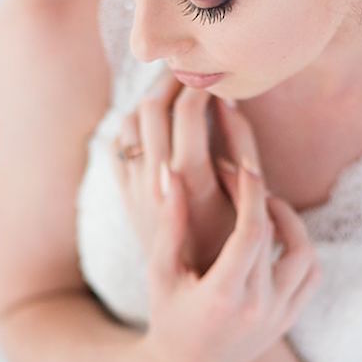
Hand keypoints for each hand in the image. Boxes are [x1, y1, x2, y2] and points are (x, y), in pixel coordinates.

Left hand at [111, 69, 254, 274]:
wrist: (188, 296)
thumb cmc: (230, 250)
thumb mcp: (244, 203)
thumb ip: (239, 155)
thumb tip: (229, 106)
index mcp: (189, 176)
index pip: (188, 108)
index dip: (201, 82)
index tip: (214, 73)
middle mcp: (155, 178)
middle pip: (153, 105)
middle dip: (170, 79)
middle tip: (187, 65)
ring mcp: (135, 186)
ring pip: (130, 121)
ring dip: (148, 98)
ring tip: (169, 87)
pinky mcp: (125, 197)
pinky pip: (117, 145)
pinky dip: (130, 125)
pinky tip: (147, 122)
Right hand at [139, 154, 322, 361]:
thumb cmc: (166, 315)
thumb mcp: (160, 271)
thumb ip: (169, 222)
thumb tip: (171, 172)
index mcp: (222, 296)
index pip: (251, 231)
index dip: (248, 192)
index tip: (240, 165)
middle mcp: (257, 308)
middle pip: (273, 234)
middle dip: (256, 197)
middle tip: (237, 177)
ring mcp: (277, 316)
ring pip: (303, 253)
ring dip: (289, 221)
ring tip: (265, 203)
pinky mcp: (288, 320)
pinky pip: (311, 276)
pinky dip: (300, 249)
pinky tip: (277, 234)